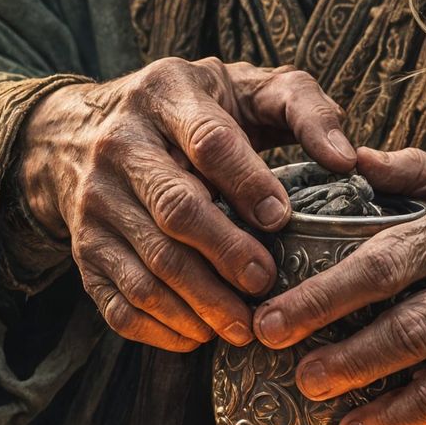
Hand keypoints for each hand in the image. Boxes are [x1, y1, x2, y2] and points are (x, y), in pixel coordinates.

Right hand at [17, 58, 355, 351]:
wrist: (80, 131)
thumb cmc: (192, 115)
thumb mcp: (246, 89)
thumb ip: (303, 108)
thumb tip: (345, 160)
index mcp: (166, 96)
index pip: (209, 143)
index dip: (249, 185)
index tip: (282, 221)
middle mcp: (119, 147)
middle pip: (176, 211)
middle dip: (228, 256)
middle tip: (267, 286)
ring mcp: (95, 204)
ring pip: (148, 267)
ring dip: (201, 306)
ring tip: (243, 328)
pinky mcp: (83, 254)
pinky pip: (119, 304)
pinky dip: (163, 330)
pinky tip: (200, 335)